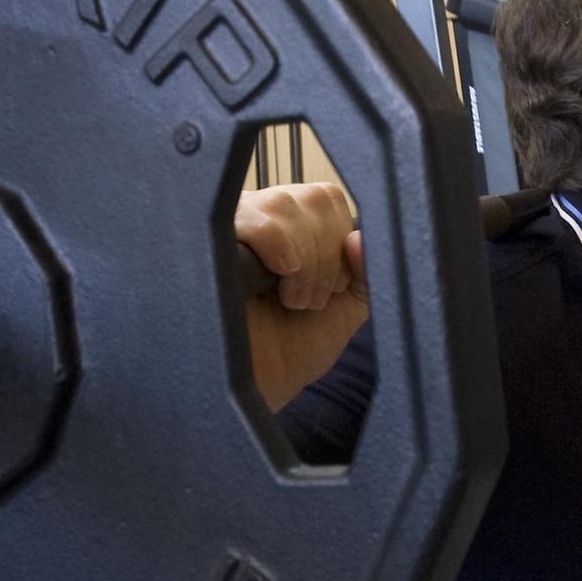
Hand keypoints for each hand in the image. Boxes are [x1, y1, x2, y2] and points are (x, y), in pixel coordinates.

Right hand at [237, 183, 367, 410]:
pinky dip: (278, 245)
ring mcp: (235, 224)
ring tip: (290, 300)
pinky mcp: (213, 239)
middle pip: (313, 200)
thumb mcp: (349, 305)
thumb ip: (368, 271)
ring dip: (304, 264)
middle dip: (325, 258)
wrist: (261, 382)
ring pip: (285, 207)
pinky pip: (255, 218)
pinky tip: (279, 276)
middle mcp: (263, 215)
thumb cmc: (297, 344)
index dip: (339, 241)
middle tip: (309, 300)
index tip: (332, 286)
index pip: (327, 199)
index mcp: (295, 224)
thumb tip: (359, 236)